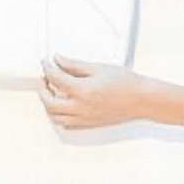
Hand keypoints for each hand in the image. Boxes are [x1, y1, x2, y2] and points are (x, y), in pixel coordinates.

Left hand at [38, 54, 158, 129]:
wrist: (142, 99)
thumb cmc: (126, 83)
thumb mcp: (99, 68)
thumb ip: (75, 65)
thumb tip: (59, 60)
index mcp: (84, 91)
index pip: (56, 79)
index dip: (47, 68)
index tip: (46, 62)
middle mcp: (82, 107)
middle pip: (49, 101)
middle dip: (42, 88)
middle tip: (43, 78)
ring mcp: (84, 118)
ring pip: (54, 116)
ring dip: (47, 103)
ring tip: (50, 90)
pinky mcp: (88, 123)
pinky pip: (65, 123)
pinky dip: (58, 114)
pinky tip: (61, 105)